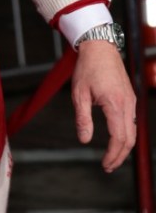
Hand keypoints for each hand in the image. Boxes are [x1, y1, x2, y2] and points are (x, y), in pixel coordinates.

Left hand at [71, 40, 135, 171]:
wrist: (99, 46)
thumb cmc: (87, 67)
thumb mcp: (79, 93)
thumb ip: (82, 118)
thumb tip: (85, 140)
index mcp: (115, 104)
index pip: (119, 138)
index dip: (113, 155)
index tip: (104, 165)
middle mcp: (127, 104)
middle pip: (130, 139)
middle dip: (120, 156)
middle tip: (108, 167)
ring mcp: (131, 100)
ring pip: (133, 131)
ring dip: (124, 147)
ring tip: (112, 157)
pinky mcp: (130, 96)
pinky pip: (132, 121)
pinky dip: (126, 134)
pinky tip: (117, 139)